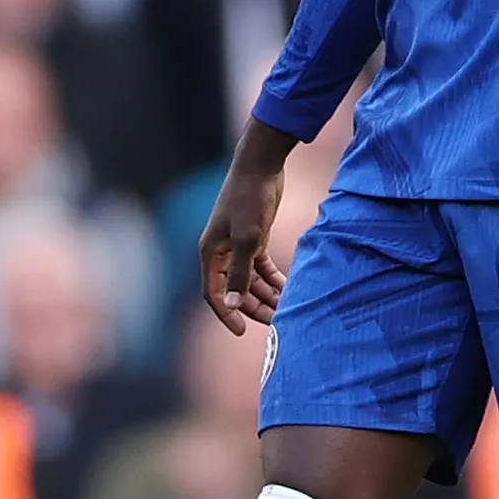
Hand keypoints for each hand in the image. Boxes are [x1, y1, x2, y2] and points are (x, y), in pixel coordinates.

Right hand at [198, 132, 292, 336]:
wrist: (260, 166)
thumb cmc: (249, 199)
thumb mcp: (248, 239)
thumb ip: (240, 273)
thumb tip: (232, 304)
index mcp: (211, 254)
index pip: (214, 294)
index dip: (226, 314)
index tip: (241, 332)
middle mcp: (221, 253)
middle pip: (235, 291)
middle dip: (253, 307)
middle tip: (276, 322)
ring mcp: (237, 246)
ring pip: (250, 281)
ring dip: (266, 295)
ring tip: (286, 308)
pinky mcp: (254, 239)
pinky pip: (261, 268)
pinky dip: (272, 279)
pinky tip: (287, 289)